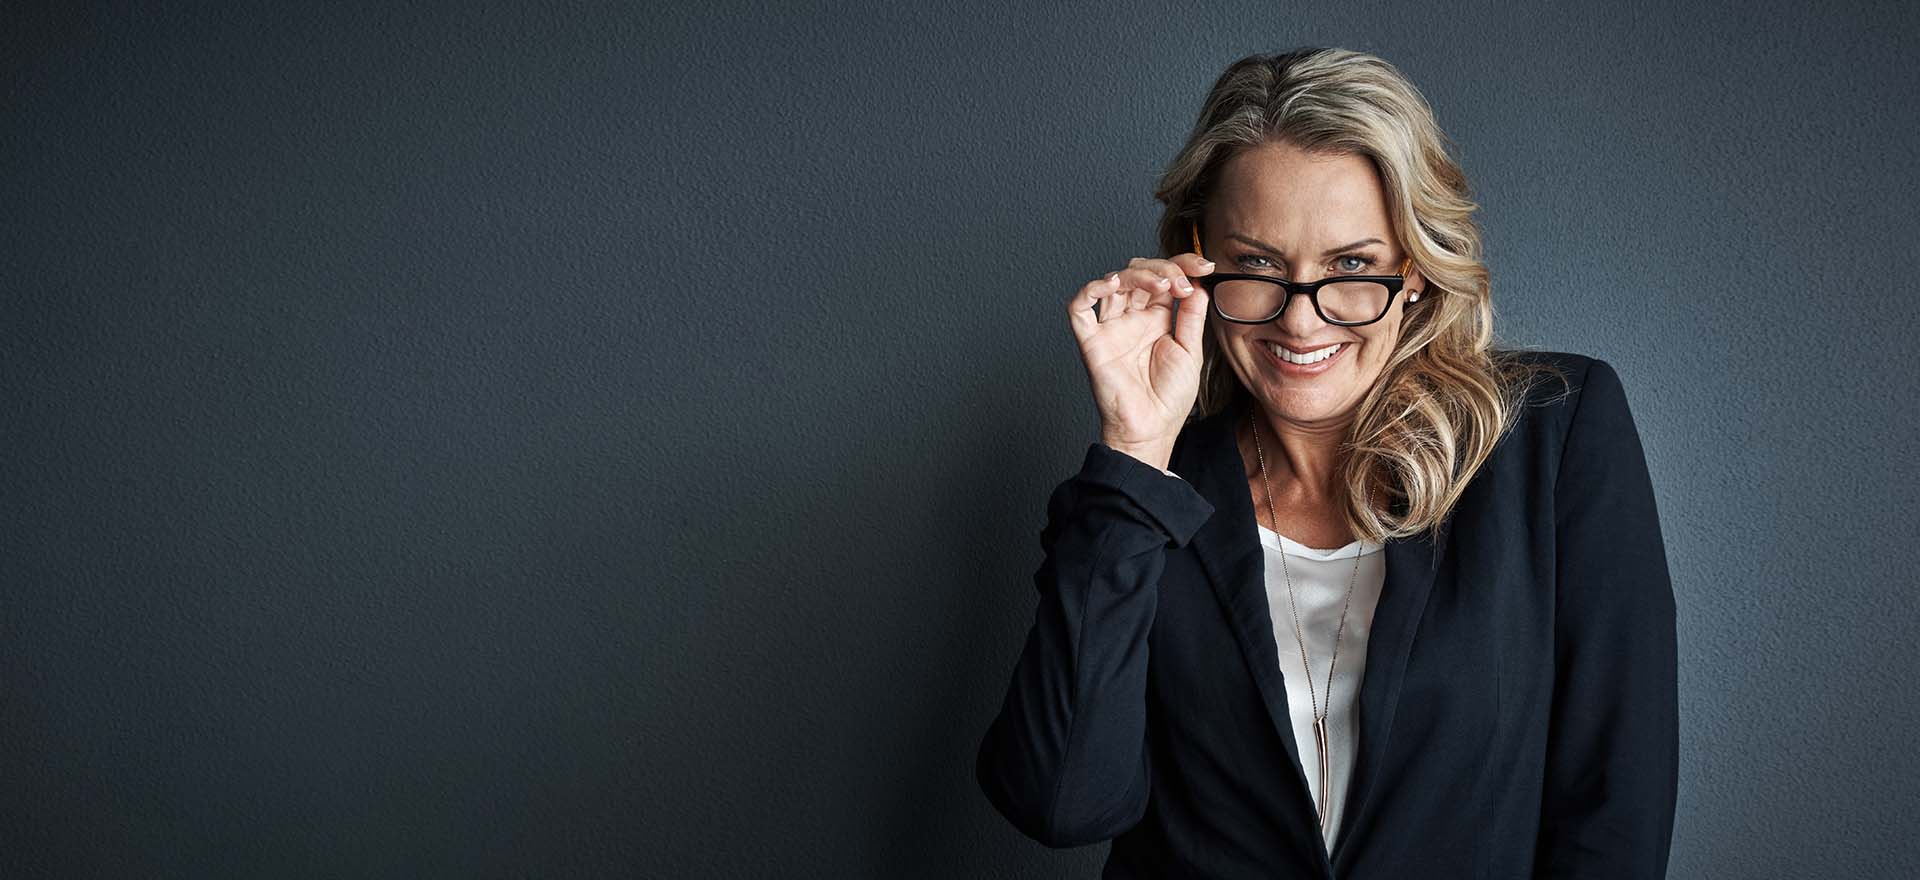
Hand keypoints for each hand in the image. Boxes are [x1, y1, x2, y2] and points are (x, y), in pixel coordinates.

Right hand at [1066, 253, 1213, 469]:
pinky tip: (1111, 284)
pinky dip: (1089, 290)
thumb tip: (1198, 283)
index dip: (1181, 265)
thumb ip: (1191, 316)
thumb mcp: (1191, 351)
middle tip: (1183, 279)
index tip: (1204, 267)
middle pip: (1138, 273)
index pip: (1163, 277)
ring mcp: (1111, 328)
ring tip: (1162, 283)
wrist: (1152, 430)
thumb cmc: (1169, 398)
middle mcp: (1132, 318)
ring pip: (1113, 282)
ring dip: (1138, 273)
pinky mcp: (1092, 342)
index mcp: (1156, 318)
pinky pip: (1079, 309)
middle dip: (1163, 267)